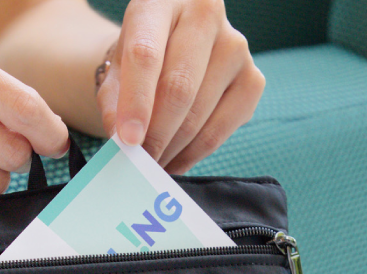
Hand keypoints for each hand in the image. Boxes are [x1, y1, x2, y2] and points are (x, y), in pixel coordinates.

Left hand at [96, 0, 264, 173]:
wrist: (173, 47)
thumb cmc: (141, 59)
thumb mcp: (117, 70)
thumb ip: (114, 102)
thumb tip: (123, 140)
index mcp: (161, 1)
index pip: (146, 56)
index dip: (136, 103)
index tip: (128, 141)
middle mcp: (205, 14)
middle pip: (178, 89)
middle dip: (155, 136)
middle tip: (138, 164)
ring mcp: (235, 46)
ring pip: (198, 116)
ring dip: (171, 150)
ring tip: (152, 164)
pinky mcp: (252, 79)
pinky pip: (220, 131)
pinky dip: (193, 154)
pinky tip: (175, 160)